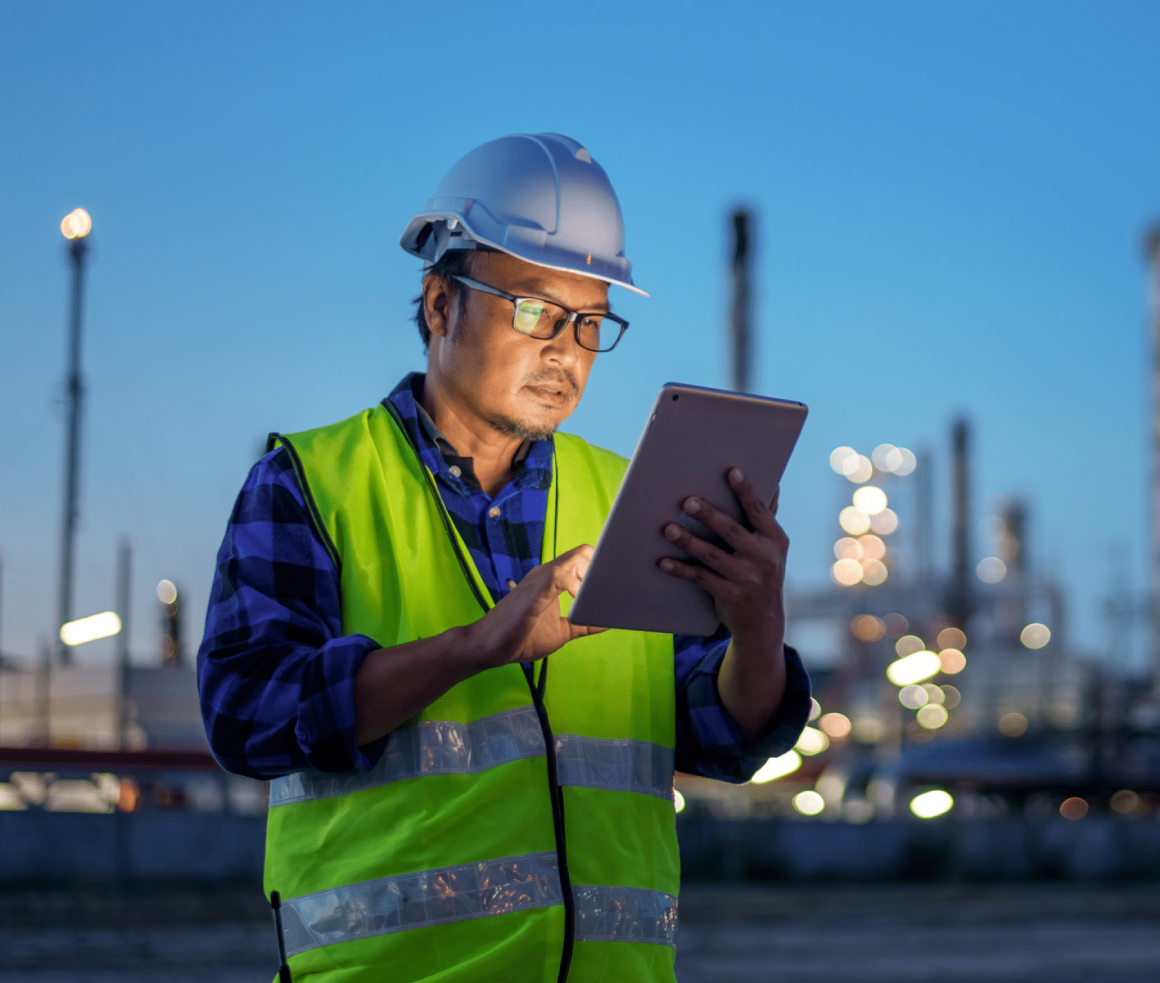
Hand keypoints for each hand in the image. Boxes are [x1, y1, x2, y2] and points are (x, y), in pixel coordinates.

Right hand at [468, 545, 605, 667]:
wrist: (487, 647)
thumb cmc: (520, 637)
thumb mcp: (561, 631)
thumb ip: (583, 624)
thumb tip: (608, 620)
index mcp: (554, 579)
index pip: (584, 559)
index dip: (603, 568)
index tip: (617, 585)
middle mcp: (548, 573)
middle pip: (585, 552)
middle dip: (605, 568)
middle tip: (614, 592)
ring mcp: (540, 579)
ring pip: (576, 558)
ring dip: (594, 576)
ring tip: (602, 596)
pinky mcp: (534, 591)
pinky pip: (560, 575)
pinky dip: (575, 585)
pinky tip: (579, 600)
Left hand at [657, 468, 787, 654]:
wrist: (763, 622)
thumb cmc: (761, 572)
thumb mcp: (770, 547)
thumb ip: (765, 518)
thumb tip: (772, 483)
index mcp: (774, 539)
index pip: (758, 511)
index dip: (746, 491)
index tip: (731, 471)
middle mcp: (764, 558)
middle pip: (732, 531)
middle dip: (709, 515)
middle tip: (687, 501)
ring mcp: (748, 578)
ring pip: (712, 556)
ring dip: (688, 541)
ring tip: (667, 529)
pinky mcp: (730, 596)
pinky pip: (701, 578)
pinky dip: (680, 570)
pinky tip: (663, 562)